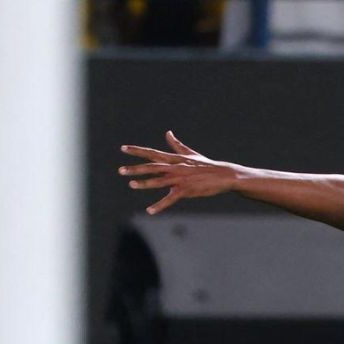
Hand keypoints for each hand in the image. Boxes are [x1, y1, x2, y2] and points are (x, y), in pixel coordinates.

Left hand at [118, 132, 235, 214]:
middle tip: (121, 170)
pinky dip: (159, 206)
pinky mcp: (185, 190)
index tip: (123, 149)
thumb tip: (167, 133)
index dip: (137, 151)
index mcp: (174, 159)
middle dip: (135, 168)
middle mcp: (174, 167)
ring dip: (144, 183)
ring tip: (131, 184)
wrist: (222, 175)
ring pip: (158, 181)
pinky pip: (169, 199)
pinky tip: (150, 211)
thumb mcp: (189, 154)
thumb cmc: (206, 165)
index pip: (152, 153)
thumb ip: (176, 145)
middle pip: (151, 167)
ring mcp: (180, 179)